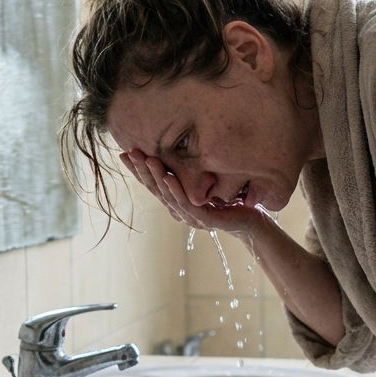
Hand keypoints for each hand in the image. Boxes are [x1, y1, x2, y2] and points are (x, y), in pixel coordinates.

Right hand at [120, 149, 263, 234]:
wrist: (250, 223)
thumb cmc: (229, 202)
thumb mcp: (204, 185)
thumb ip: (188, 177)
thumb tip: (174, 156)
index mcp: (177, 204)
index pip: (153, 185)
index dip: (138, 171)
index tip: (125, 154)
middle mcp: (179, 211)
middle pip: (156, 189)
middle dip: (142, 170)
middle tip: (130, 153)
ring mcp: (190, 217)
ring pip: (168, 195)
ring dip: (156, 176)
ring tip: (147, 159)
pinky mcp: (205, 219)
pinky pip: (186, 202)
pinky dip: (176, 189)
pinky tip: (168, 176)